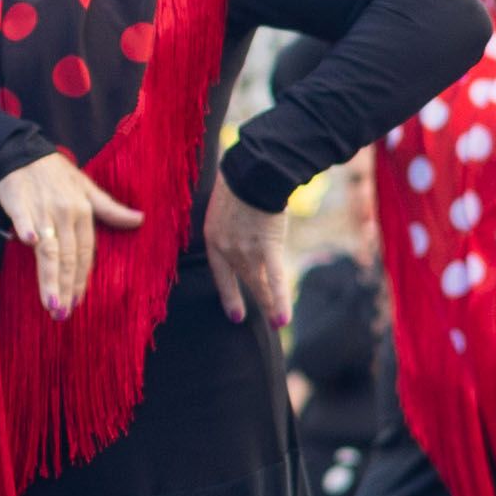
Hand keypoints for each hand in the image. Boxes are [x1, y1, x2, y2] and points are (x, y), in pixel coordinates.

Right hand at [0, 150, 144, 318]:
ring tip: (51, 303)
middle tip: (63, 314)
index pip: (85, 253)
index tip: (78, 303)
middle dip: (66, 288)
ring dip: (50, 276)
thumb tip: (141, 220)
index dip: (81, 279)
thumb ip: (110, 209)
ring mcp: (42, 209)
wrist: (23, 152)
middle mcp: (65, 214)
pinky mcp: (19, 202)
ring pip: (48, 248)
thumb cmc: (56, 173)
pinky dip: (27, 228)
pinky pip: (24, 217)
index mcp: (82, 213)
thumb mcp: (87, 188)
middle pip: (67, 257)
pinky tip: (28, 242)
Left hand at [197, 180, 284, 325]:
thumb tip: (241, 219)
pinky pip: (275, 279)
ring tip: (275, 323)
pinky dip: (279, 301)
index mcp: (213, 237)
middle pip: (238, 279)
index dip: (225, 290)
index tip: (232, 309)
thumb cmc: (240, 179)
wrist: (253, 172)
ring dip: (268, 304)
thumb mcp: (225, 201)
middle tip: (241, 316)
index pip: (219, 271)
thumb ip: (231, 219)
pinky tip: (282, 320)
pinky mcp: (267, 248)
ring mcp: (246, 251)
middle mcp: (227, 249)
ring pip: (259, 283)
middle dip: (240, 299)